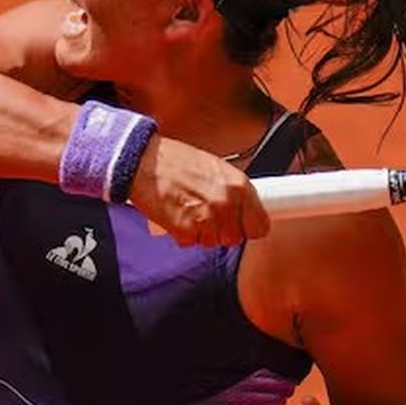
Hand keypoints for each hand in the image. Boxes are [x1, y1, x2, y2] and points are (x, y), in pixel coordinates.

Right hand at [128, 135, 270, 246]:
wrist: (145, 162)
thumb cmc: (177, 161)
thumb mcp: (216, 168)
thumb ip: (233, 191)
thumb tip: (244, 209)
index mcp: (239, 186)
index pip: (260, 225)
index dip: (248, 227)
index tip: (241, 225)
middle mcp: (227, 204)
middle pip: (235, 238)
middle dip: (221, 230)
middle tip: (206, 214)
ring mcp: (207, 219)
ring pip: (213, 242)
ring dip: (202, 233)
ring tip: (189, 211)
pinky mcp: (186, 230)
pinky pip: (191, 242)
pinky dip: (183, 234)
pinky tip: (177, 215)